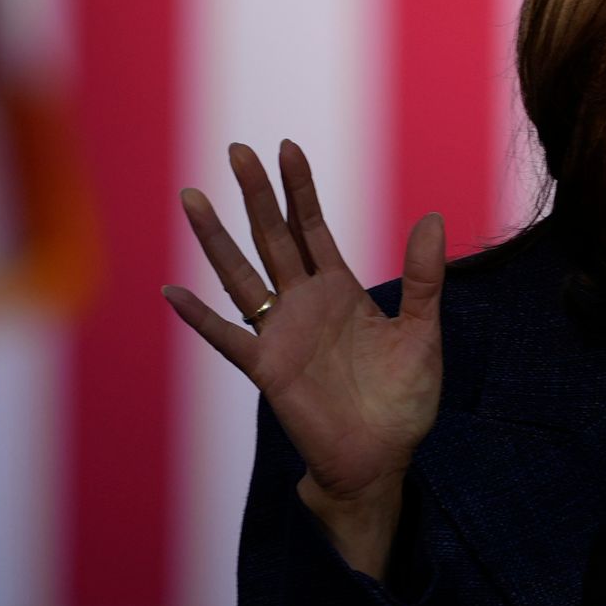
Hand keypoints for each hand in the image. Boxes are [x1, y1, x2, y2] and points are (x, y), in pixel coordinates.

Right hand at [163, 140, 444, 575]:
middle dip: (256, 195)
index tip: (286, 147)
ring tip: (193, 198)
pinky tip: (173, 292)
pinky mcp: (267, 369)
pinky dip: (199, 318)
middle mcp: (303, 305)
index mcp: (339, 290)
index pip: (311, 227)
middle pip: (272, 238)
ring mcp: (281, 335)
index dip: (299, 189)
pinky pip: (227, 339)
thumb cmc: (402, 400)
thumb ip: (422, 279)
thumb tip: (432, 218)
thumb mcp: (421, 332)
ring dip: (216, 239)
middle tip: (237, 150)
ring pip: (241, 276)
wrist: (382, 458)